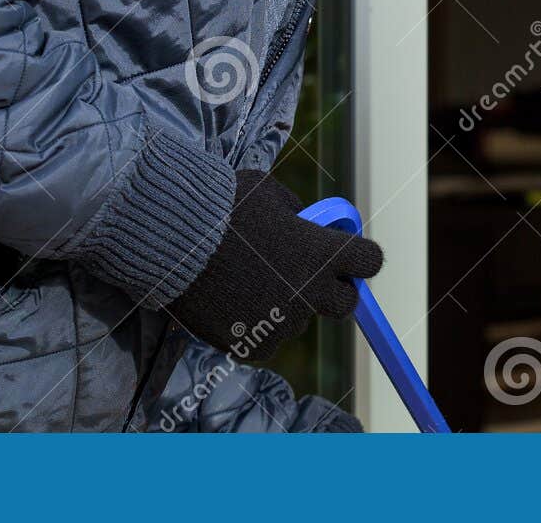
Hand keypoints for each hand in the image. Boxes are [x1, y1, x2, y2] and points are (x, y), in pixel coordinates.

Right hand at [167, 170, 381, 358]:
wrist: (172, 240)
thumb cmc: (220, 206)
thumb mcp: (267, 193)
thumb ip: (295, 213)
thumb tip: (304, 224)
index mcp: (320, 253)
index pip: (369, 261)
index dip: (360, 257)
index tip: (348, 255)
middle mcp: (308, 293)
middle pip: (345, 304)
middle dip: (332, 290)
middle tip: (307, 276)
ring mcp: (281, 324)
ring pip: (296, 319)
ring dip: (284, 305)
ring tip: (244, 281)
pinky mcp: (252, 346)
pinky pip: (264, 339)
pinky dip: (253, 325)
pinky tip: (229, 300)